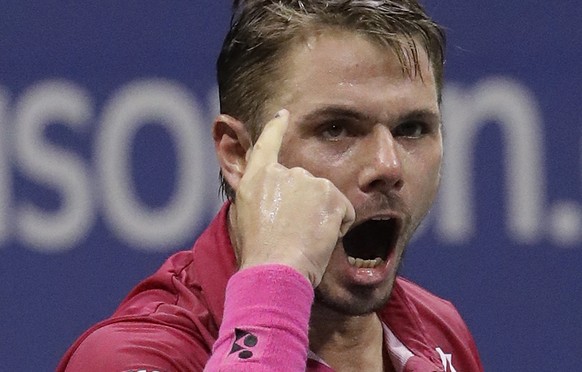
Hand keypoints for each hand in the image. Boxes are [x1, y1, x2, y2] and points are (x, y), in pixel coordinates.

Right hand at [233, 109, 354, 286]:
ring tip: (306, 239)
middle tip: (295, 233)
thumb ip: (260, 196)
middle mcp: (282, 174)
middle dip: (308, 204)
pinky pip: (344, 210)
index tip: (283, 114)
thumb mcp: (246, 219)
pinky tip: (321, 239)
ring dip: (323, 216)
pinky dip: (339, 225)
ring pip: (326, 197)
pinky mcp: (331, 195)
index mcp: (256, 179)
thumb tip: (271, 192)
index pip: (267, 144)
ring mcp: (308, 182)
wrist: (275, 269)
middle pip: (305, 182)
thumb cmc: (260, 255)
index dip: (275, 128)